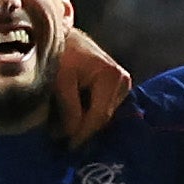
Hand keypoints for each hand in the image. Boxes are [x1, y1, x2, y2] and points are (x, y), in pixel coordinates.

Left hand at [53, 27, 132, 146]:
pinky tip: (73, 121)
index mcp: (112, 77)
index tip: (66, 148)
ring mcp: (122, 84)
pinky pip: (102, 107)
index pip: (99, 115)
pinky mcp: (116, 86)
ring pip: (102, 114)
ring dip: (84, 124)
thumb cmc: (61, 53)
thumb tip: (69, 135)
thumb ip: (68, 108)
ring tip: (63, 133)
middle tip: (61, 145)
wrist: (65, 35)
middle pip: (103, 117)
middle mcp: (123, 81)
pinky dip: (87, 114)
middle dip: (82, 131)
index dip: (82, 134)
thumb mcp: (61, 81)